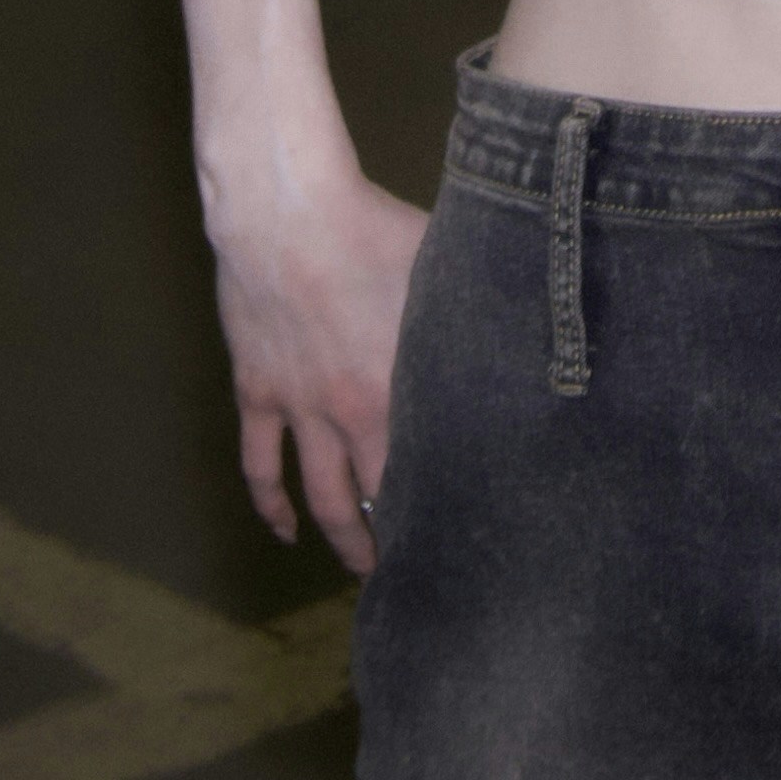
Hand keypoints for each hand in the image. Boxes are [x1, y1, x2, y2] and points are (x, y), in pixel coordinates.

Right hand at [210, 170, 435, 576]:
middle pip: (378, 495)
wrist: (284, 210)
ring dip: (340, 537)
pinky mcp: (257, 390)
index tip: (472, 529)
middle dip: (401, 535)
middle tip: (425, 564)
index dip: (449, 503)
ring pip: (319, 493)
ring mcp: (297, 407)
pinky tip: (283, 529)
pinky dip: (270, 502)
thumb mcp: (438, 267)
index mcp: (399, 388)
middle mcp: (349, 413)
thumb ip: (469, 309)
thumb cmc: (369, 228)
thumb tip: (523, 321)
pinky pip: (259, 462)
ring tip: (361, 568)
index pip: (430, 466)